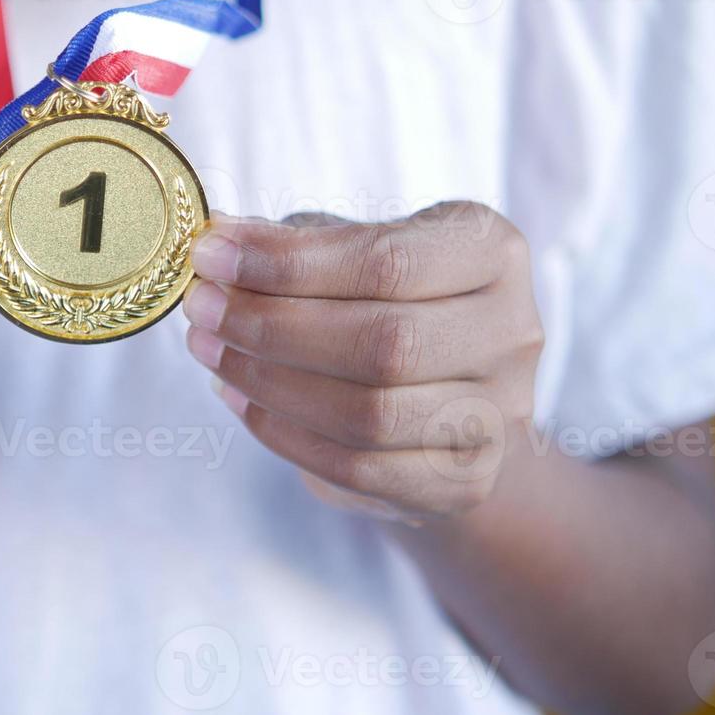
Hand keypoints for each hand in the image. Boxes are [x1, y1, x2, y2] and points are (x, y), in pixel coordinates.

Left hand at [182, 204, 543, 521]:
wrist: (447, 392)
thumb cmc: (385, 299)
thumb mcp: (348, 249)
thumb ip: (291, 242)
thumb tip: (217, 235)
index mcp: (490, 249)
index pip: (386, 260)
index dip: (287, 264)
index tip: (209, 256)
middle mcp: (513, 330)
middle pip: (382, 343)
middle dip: (270, 327)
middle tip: (201, 310)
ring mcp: (499, 414)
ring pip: (370, 413)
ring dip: (268, 383)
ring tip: (209, 352)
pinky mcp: (466, 479)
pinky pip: (361, 469)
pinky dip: (284, 435)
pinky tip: (241, 399)